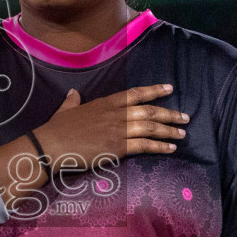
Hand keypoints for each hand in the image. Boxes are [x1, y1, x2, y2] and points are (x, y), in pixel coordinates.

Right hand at [33, 85, 188, 174]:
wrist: (51, 145)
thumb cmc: (56, 128)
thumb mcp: (66, 109)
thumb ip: (73, 101)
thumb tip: (73, 93)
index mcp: (105, 103)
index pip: (135, 93)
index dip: (154, 91)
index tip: (169, 88)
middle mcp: (115, 114)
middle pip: (149, 111)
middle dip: (169, 113)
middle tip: (184, 117)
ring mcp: (117, 131)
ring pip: (150, 128)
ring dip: (168, 131)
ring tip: (181, 134)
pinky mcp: (117, 148)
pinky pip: (144, 145)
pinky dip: (159, 146)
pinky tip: (170, 148)